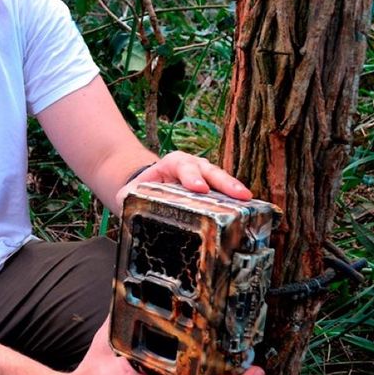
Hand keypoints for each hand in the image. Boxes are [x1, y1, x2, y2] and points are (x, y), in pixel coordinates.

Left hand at [117, 151, 251, 205]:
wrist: (144, 189)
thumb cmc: (139, 191)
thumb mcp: (130, 193)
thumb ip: (128, 199)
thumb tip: (126, 208)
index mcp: (171, 164)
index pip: (182, 165)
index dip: (191, 176)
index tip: (199, 188)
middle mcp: (192, 167)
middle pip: (209, 170)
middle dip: (224, 182)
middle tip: (237, 195)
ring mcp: (205, 178)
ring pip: (220, 180)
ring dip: (234, 190)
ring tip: (247, 200)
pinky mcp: (212, 192)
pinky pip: (224, 194)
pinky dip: (235, 202)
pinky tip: (247, 210)